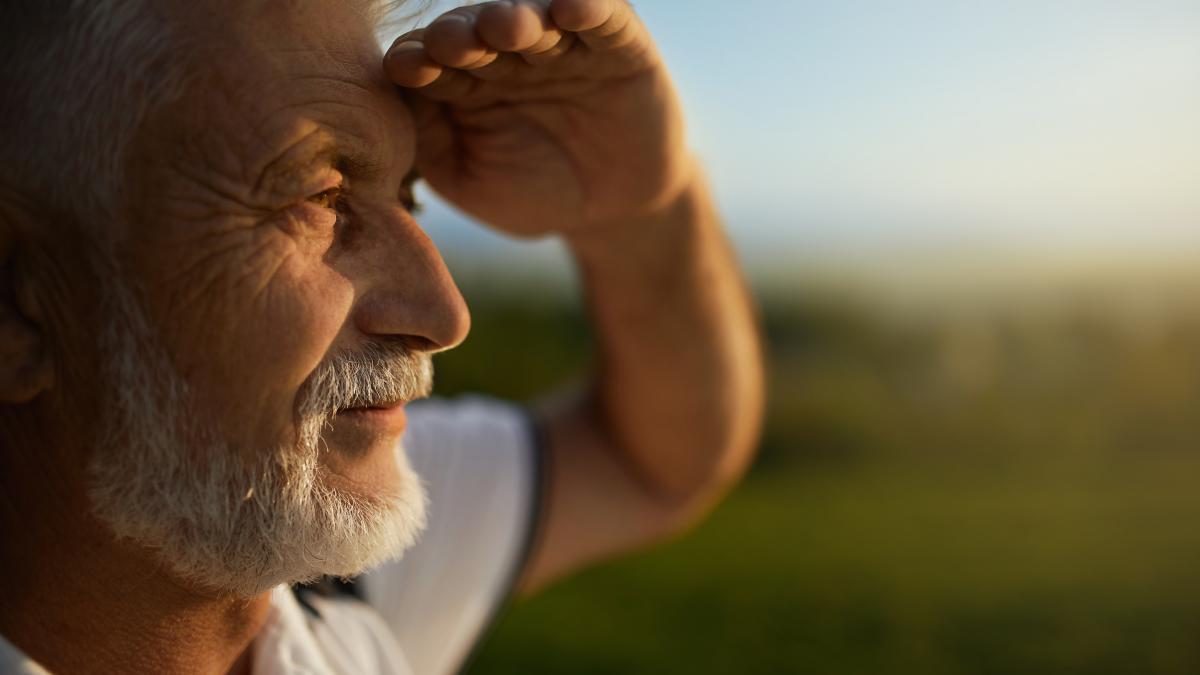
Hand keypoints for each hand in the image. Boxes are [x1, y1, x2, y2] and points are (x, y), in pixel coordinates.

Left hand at [383, 0, 691, 237]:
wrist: (611, 212)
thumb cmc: (530, 194)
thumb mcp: (467, 178)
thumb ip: (430, 138)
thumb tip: (397, 91)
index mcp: (463, 80)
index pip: (431, 60)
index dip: (418, 59)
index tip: (405, 68)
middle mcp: (507, 52)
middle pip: (477, 30)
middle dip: (462, 34)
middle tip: (452, 43)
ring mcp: (562, 46)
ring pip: (536, 18)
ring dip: (518, 18)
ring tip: (505, 26)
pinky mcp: (619, 46)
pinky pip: (606, 20)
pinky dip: (591, 8)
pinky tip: (571, 8)